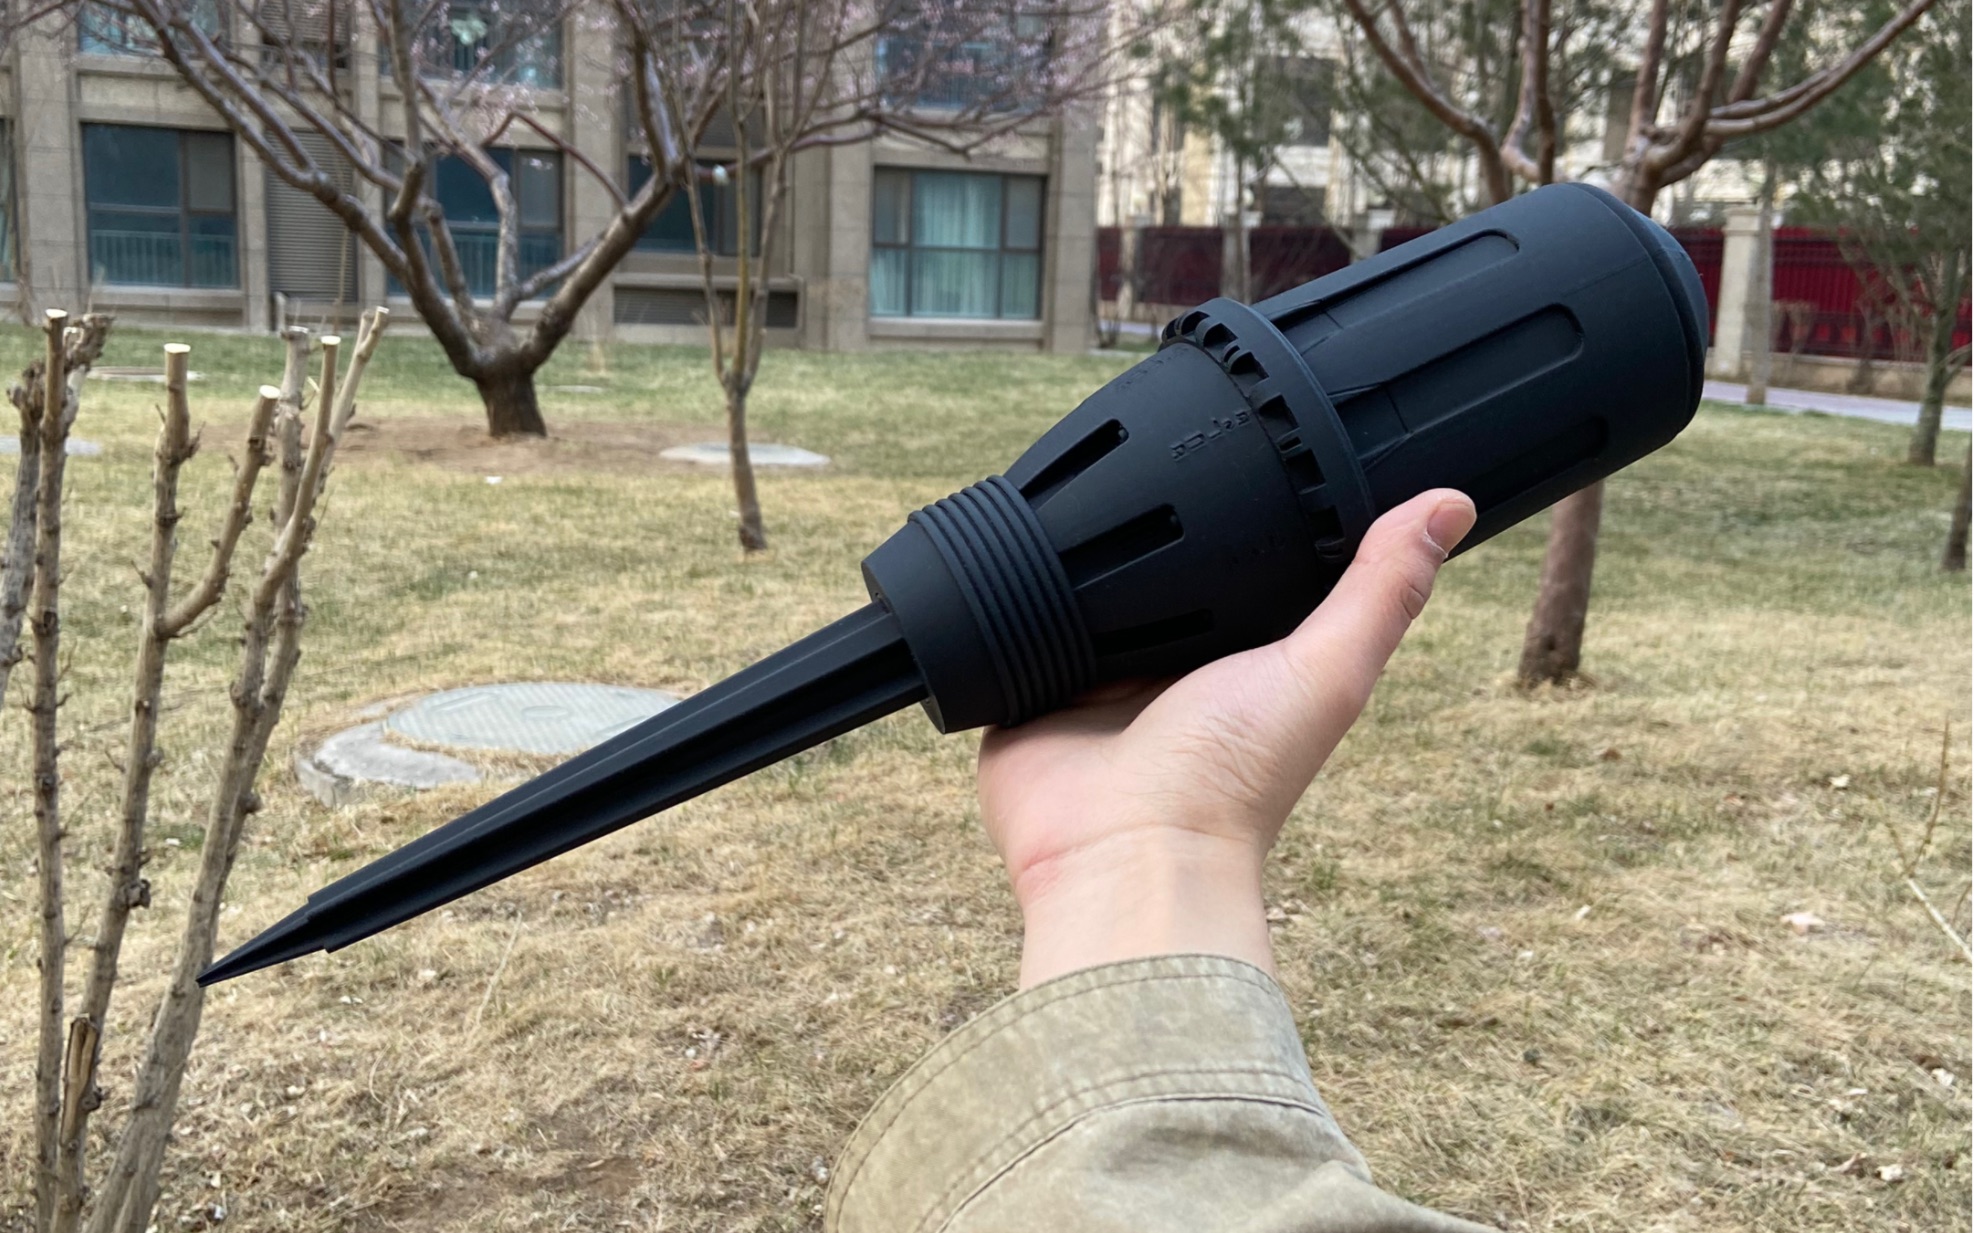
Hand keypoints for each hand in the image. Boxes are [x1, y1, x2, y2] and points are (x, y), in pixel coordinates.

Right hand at [977, 489, 1476, 986]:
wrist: (1125, 851)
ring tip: (1060, 487)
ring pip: (1072, 589)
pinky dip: (1000, 595)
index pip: (1236, 567)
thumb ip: (1380, 590)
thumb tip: (1452, 502)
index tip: (1238, 439)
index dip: (1238, 514)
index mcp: (1235, 656)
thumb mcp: (1326, 671)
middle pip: (1149, 573)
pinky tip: (996, 546)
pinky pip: (1004, 626)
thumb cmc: (1235, 781)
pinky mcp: (1023, 688)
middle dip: (1138, 525)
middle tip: (1135, 451)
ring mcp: (1086, 677)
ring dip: (1064, 552)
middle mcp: (1162, 663)